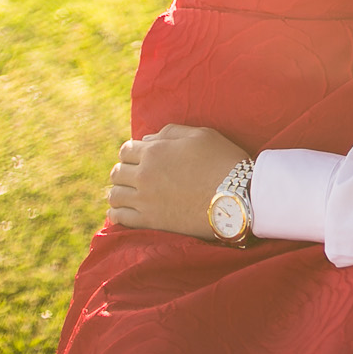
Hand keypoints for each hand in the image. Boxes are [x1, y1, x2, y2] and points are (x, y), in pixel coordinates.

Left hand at [107, 123, 249, 238]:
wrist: (237, 195)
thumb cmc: (223, 160)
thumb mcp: (201, 134)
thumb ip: (170, 132)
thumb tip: (146, 139)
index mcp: (155, 150)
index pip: (126, 150)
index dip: (131, 153)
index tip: (140, 158)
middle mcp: (144, 174)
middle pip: (117, 172)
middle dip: (123, 172)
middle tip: (134, 176)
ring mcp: (145, 199)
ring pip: (115, 195)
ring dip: (119, 192)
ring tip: (128, 194)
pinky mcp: (150, 221)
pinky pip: (120, 218)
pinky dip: (116, 214)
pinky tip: (121, 213)